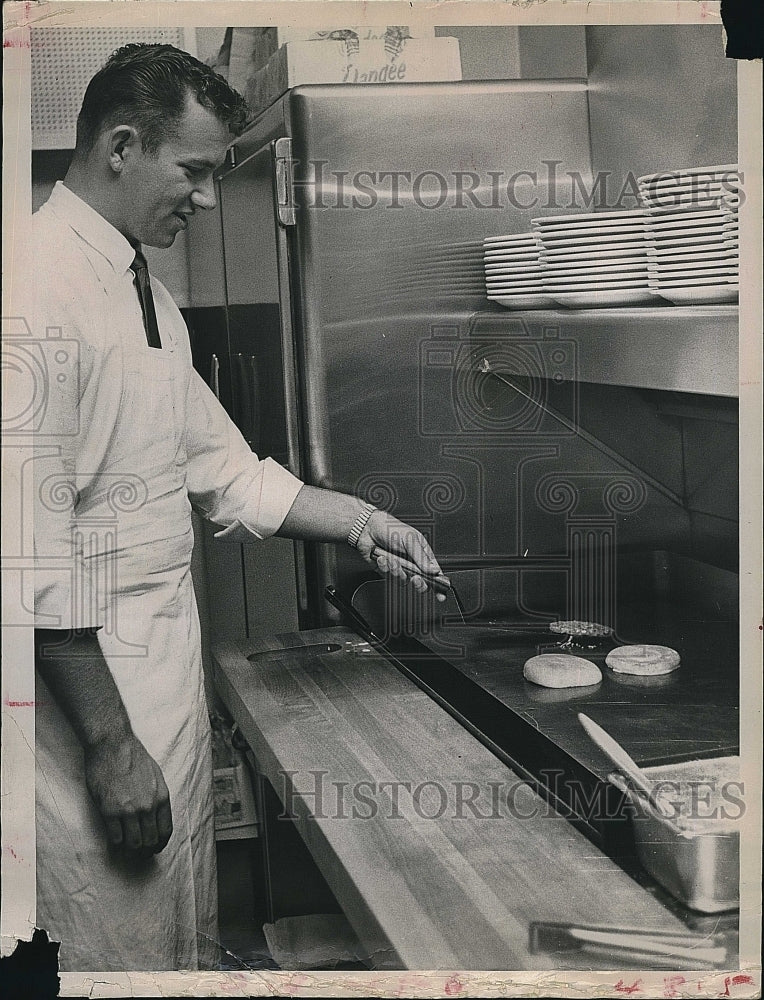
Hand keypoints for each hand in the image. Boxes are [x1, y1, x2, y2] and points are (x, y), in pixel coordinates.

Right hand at [84, 733, 172, 857]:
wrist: (112, 744)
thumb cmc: (133, 757)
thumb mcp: (155, 776)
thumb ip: (156, 797)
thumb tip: (155, 816)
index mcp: (161, 797)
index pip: (165, 831)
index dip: (160, 844)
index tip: (154, 848)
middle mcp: (148, 806)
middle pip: (150, 841)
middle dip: (145, 851)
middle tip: (138, 854)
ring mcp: (129, 810)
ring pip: (133, 843)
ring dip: (130, 850)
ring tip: (126, 850)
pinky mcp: (110, 811)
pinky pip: (116, 837)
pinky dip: (116, 843)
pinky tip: (114, 840)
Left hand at [356, 511, 449, 601]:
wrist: (367, 529)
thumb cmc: (389, 528)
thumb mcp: (410, 540)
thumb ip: (422, 557)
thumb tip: (434, 570)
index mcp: (422, 553)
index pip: (434, 572)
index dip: (439, 584)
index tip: (441, 595)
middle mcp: (412, 562)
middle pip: (421, 581)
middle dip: (418, 582)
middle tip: (415, 577)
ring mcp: (400, 568)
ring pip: (403, 580)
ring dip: (397, 571)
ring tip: (392, 559)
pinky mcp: (387, 572)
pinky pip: (389, 577)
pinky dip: (385, 568)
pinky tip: (382, 557)